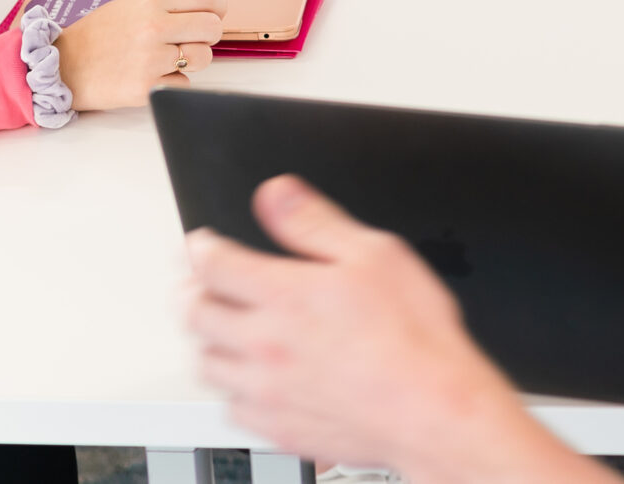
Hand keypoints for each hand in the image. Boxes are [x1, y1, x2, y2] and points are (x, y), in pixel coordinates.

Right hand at [54, 0, 226, 108]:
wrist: (62, 66)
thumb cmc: (97, 36)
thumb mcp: (129, 6)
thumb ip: (166, 7)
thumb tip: (207, 12)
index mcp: (151, 2)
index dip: (217, 6)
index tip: (215, 13)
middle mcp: (154, 27)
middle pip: (212, 27)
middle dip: (208, 35)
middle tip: (194, 39)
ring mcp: (151, 59)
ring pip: (204, 58)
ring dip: (193, 60)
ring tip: (170, 59)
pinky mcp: (147, 87)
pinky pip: (184, 84)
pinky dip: (174, 83)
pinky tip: (153, 76)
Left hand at [186, 177, 594, 482]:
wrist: (434, 410)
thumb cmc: (414, 336)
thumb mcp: (375, 253)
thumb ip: (315, 221)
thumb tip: (276, 194)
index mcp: (283, 295)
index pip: (212, 263)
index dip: (200, 246)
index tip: (201, 243)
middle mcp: (263, 344)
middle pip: (194, 314)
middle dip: (190, 290)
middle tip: (196, 282)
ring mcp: (266, 391)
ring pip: (206, 363)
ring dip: (206, 339)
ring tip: (217, 327)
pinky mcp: (276, 428)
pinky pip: (230, 408)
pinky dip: (231, 388)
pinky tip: (248, 378)